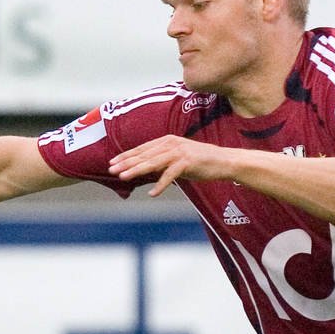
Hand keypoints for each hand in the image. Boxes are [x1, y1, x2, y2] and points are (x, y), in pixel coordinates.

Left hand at [109, 135, 229, 196]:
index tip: (112, 162)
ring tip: (123, 177)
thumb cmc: (199, 162)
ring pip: (153, 162)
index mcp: (167, 140)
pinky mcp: (188, 162)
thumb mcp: (177, 159)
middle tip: (111, 170)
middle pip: (144, 154)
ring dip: (137, 170)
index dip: (126, 155)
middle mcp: (171, 143)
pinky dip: (161, 184)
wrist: (223, 161)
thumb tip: (144, 169)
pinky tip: (152, 193)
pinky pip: (171, 175)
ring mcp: (179, 152)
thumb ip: (161, 161)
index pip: (142, 148)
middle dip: (126, 163)